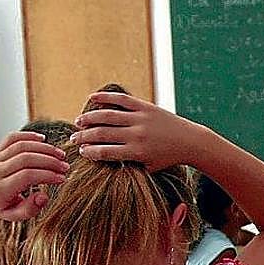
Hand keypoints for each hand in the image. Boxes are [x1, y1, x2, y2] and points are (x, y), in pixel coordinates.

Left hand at [0, 132, 68, 221]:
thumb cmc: (2, 207)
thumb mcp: (15, 216)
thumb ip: (30, 209)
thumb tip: (44, 196)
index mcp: (1, 189)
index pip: (27, 176)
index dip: (48, 175)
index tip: (62, 178)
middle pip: (25, 158)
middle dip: (50, 161)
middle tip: (65, 166)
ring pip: (21, 146)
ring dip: (44, 148)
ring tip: (60, 155)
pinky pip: (12, 138)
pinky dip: (28, 135)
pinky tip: (44, 139)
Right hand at [70, 91, 204, 170]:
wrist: (190, 142)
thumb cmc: (167, 158)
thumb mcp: (148, 167)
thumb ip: (128, 165)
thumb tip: (102, 159)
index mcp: (137, 152)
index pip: (105, 152)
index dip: (89, 151)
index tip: (81, 151)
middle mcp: (137, 135)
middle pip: (101, 134)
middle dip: (83, 136)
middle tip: (72, 138)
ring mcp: (141, 119)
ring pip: (107, 116)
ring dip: (88, 118)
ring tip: (78, 122)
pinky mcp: (146, 106)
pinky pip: (121, 99)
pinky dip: (104, 97)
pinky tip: (91, 98)